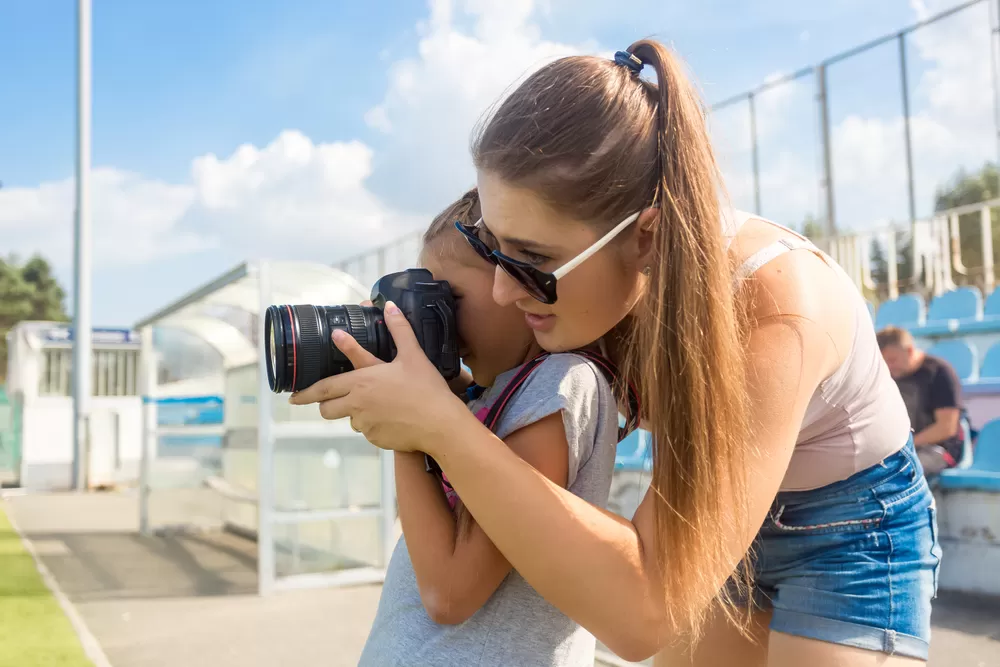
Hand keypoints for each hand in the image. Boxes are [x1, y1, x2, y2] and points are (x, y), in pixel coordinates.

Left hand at [289, 301, 474, 454]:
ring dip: (355, 412)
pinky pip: (367, 431)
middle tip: (329, 400)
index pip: (323, 388)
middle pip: (327, 409)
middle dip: (324, 404)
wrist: (440, 425)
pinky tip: (392, 418)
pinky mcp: (376, 439)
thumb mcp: (413, 355)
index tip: (293, 397)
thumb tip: (390, 306)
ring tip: (377, 404)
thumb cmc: (426, 388)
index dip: (305, 392)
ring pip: (349, 419)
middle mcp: (357, 405)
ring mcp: (365, 424)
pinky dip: (374, 425)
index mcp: (361, 382)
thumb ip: (399, 330)